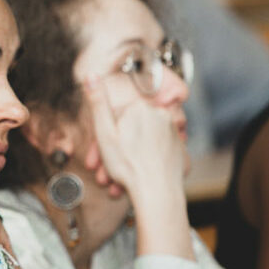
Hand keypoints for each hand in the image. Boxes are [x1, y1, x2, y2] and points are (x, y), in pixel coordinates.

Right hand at [84, 77, 185, 198]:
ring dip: (129, 159)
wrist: (157, 192)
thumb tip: (90, 75)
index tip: (97, 158)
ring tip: (120, 179)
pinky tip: (137, 176)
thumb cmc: (129, 166)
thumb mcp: (104, 133)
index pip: (115, 118)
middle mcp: (158, 114)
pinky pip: (155, 150)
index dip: (104, 139)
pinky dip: (145, 161)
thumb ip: (97, 103)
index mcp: (139, 108)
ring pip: (142, 142)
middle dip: (115, 152)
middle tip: (106, 173)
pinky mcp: (178, 145)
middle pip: (129, 131)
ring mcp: (171, 129)